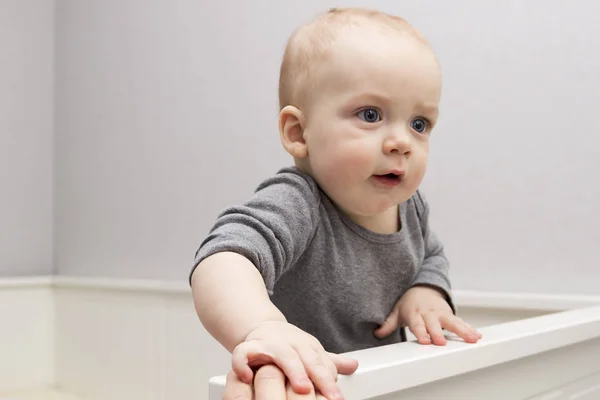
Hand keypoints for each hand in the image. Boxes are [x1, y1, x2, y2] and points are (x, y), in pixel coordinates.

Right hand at [231, 321, 357, 399]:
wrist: (262, 329)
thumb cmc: (288, 345)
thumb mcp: (310, 351)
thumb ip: (329, 362)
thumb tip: (354, 366)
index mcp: (307, 345)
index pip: (322, 361)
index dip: (330, 378)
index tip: (337, 396)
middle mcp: (290, 343)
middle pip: (308, 357)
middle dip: (319, 375)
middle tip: (329, 394)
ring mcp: (269, 344)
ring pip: (282, 354)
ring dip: (293, 369)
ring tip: (303, 387)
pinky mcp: (248, 347)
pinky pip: (243, 354)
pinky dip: (243, 365)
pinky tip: (249, 379)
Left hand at [374, 286, 482, 344]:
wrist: (421, 287)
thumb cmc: (408, 303)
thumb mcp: (396, 311)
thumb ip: (388, 323)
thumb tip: (377, 333)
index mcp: (414, 314)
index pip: (417, 325)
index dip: (421, 332)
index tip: (425, 341)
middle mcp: (429, 314)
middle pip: (434, 325)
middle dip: (438, 333)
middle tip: (442, 342)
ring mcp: (440, 314)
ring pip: (452, 322)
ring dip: (461, 331)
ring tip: (471, 339)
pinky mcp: (450, 314)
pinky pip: (460, 322)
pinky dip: (469, 328)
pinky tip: (477, 336)